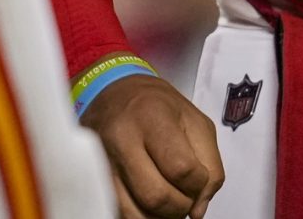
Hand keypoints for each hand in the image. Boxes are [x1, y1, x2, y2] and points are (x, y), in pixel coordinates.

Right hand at [82, 73, 225, 218]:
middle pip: (157, 197)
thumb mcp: (196, 122)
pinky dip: (140, 216)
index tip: (198, 180)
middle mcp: (121, 140)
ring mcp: (103, 163)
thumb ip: (210, 164)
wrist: (113, 95)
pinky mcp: (93, 181)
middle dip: (180, 207)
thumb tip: (199, 210)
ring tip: (169, 202)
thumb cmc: (159, 108)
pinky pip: (119, 214)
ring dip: (160, 217)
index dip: (198, 184)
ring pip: (135, 214)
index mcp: (152, 117)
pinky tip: (149, 204)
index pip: (181, 169)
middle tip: (185, 198)